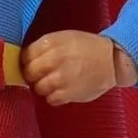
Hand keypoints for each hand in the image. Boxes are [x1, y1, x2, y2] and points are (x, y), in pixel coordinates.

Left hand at [22, 31, 137, 105]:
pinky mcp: (69, 94)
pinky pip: (51, 100)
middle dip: (32, 75)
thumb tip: (24, 59)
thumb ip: (43, 47)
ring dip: (43, 87)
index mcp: (51, 43)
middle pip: (29, 73)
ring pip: (38, 88)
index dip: (26, 61)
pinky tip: (62, 90)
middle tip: (41, 75)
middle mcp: (54, 59)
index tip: (32, 64)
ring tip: (54, 83)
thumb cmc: (86, 47)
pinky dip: (54, 97)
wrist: (112, 60)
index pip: (25, 56)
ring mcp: (61, 78)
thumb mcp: (64, 38)